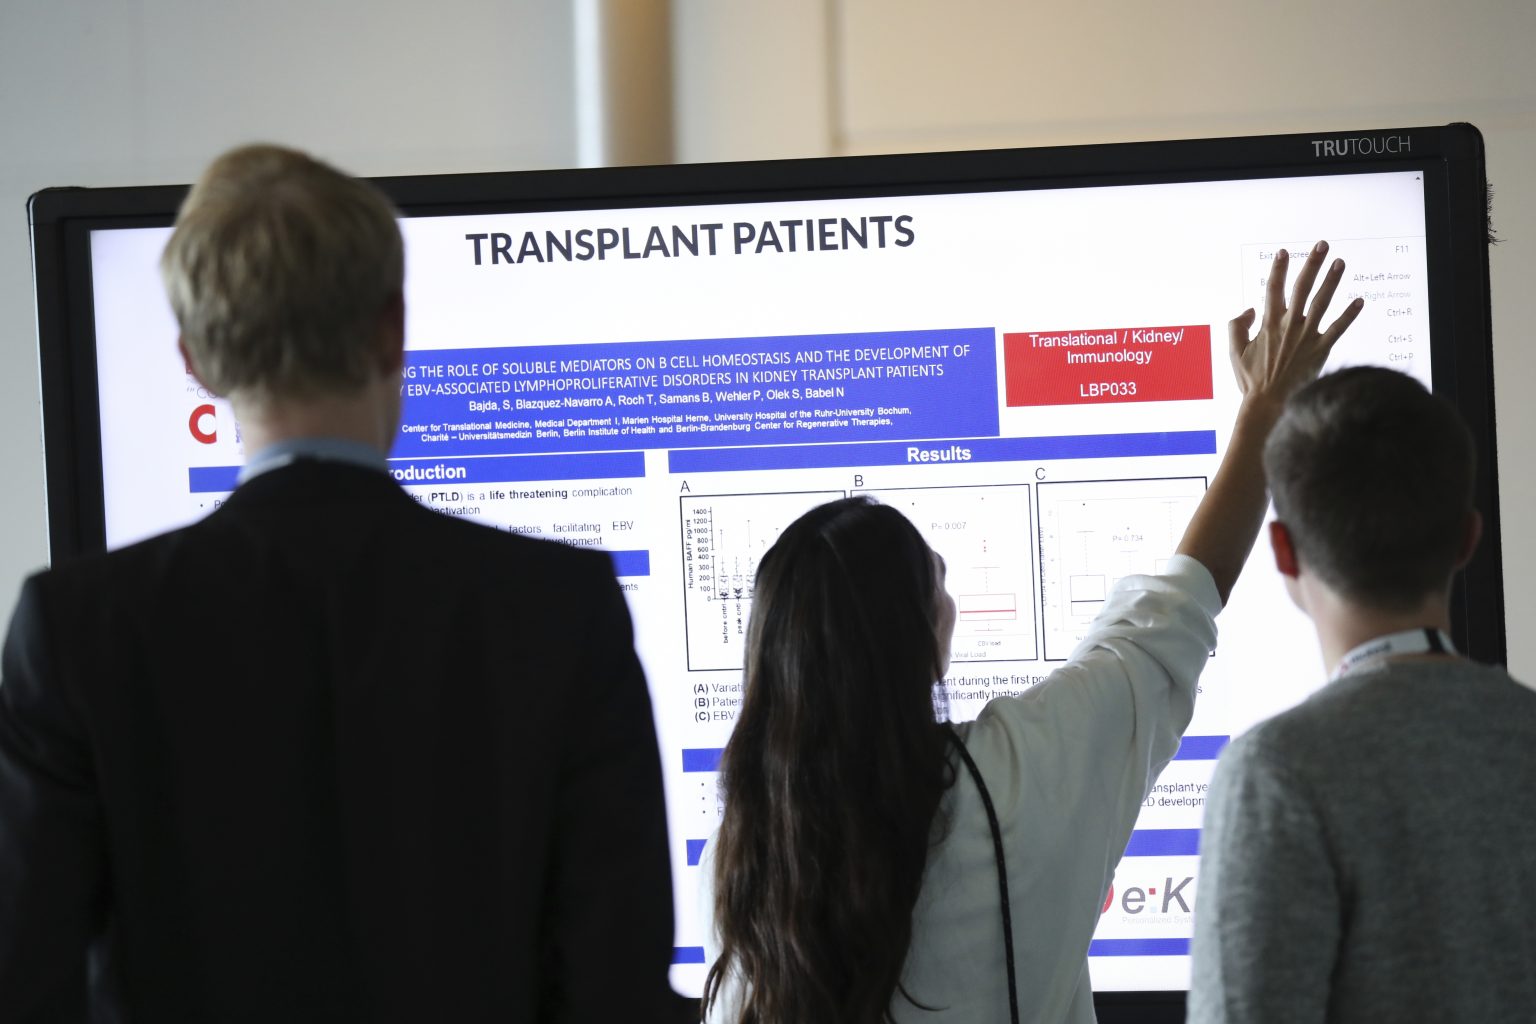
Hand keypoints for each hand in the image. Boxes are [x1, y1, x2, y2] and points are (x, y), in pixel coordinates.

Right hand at [1229, 241, 1363, 403]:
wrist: (1268, 403)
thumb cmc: (1250, 378)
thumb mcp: (1234, 351)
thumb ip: (1236, 326)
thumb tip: (1249, 308)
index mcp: (1269, 324)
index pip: (1273, 289)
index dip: (1278, 268)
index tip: (1284, 251)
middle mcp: (1290, 326)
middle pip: (1302, 288)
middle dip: (1312, 264)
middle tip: (1322, 244)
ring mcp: (1307, 337)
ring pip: (1322, 302)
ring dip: (1332, 281)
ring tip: (1340, 262)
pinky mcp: (1321, 350)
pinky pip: (1338, 329)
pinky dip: (1349, 315)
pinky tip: (1360, 300)